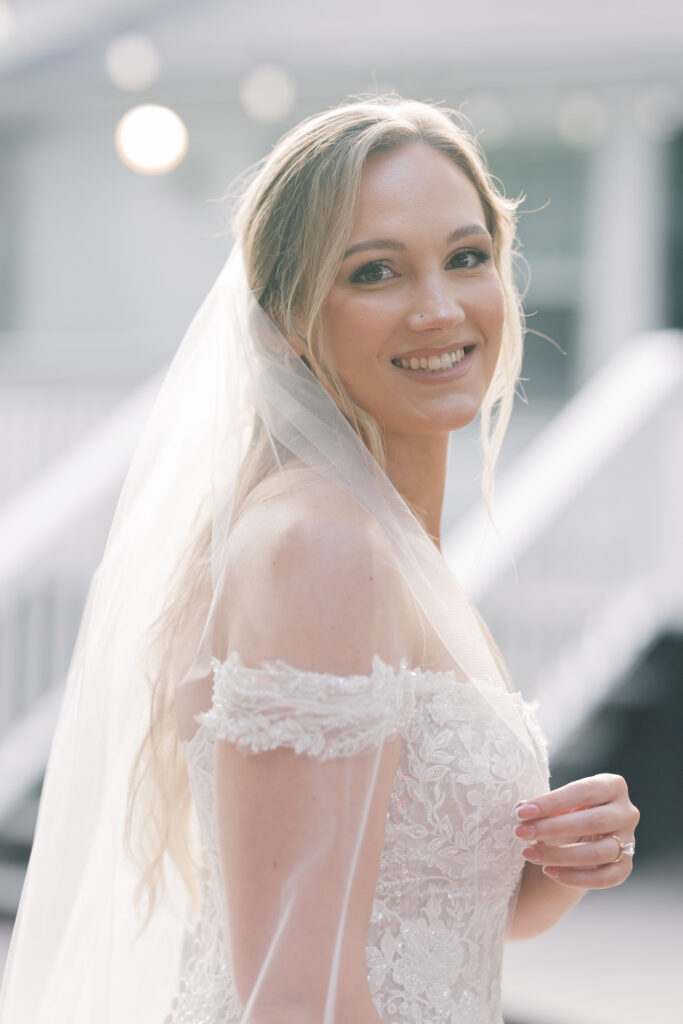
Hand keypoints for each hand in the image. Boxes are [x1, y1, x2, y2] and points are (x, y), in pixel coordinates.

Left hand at [513, 772, 639, 888]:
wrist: (586, 834)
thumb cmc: (570, 809)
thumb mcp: (562, 802)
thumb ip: (544, 806)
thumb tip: (521, 810)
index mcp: (613, 786)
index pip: (583, 792)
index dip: (551, 802)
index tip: (521, 812)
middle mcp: (627, 812)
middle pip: (592, 822)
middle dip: (552, 828)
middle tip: (521, 832)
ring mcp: (630, 841)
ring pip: (598, 852)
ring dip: (559, 855)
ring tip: (529, 854)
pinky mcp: (625, 866)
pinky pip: (604, 877)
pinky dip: (575, 877)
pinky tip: (549, 871)